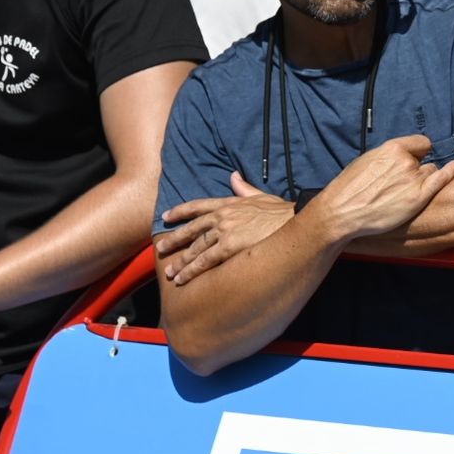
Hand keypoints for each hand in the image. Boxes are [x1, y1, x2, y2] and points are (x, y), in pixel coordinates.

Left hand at [155, 172, 294, 285]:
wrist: (294, 221)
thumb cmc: (282, 211)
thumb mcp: (260, 195)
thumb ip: (243, 188)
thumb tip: (233, 176)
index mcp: (229, 203)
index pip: (198, 206)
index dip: (180, 211)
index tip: (166, 216)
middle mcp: (222, 217)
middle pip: (191, 229)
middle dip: (173, 240)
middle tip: (160, 249)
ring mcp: (224, 232)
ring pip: (195, 248)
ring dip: (181, 261)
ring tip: (171, 273)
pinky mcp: (229, 247)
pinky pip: (204, 261)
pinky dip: (191, 270)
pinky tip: (183, 278)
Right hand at [303, 135, 453, 244]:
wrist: (341, 212)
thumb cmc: (349, 189)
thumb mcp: (367, 161)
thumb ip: (387, 156)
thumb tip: (400, 156)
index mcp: (392, 148)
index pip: (420, 143)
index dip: (419, 151)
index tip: (417, 157)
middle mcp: (406, 161)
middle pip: (424, 161)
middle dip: (417, 169)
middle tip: (400, 184)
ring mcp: (414, 179)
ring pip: (430, 173)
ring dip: (424, 179)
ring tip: (404, 192)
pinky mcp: (419, 197)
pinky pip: (442, 179)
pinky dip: (451, 171)